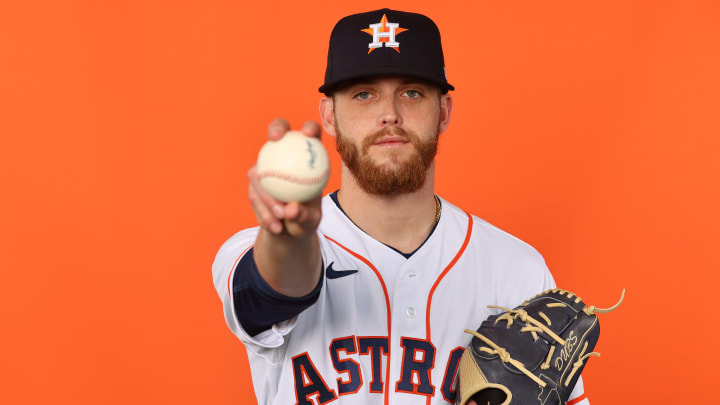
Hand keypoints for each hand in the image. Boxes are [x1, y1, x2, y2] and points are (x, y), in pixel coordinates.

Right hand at [248, 118, 323, 237]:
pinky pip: (255, 194)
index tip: (306, 134)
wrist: (288, 230)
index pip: (310, 135)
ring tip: (281, 216)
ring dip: (268, 194)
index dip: (309, 127)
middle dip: (276, 127)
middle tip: (274, 139)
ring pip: (260, 170)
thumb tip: (292, 209)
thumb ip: (304, 215)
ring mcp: (266, 168)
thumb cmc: (306, 220)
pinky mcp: (254, 183)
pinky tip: (274, 226)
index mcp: (306, 158)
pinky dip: (264, 211)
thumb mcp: (311, 221)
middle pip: (278, 132)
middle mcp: (284, 157)